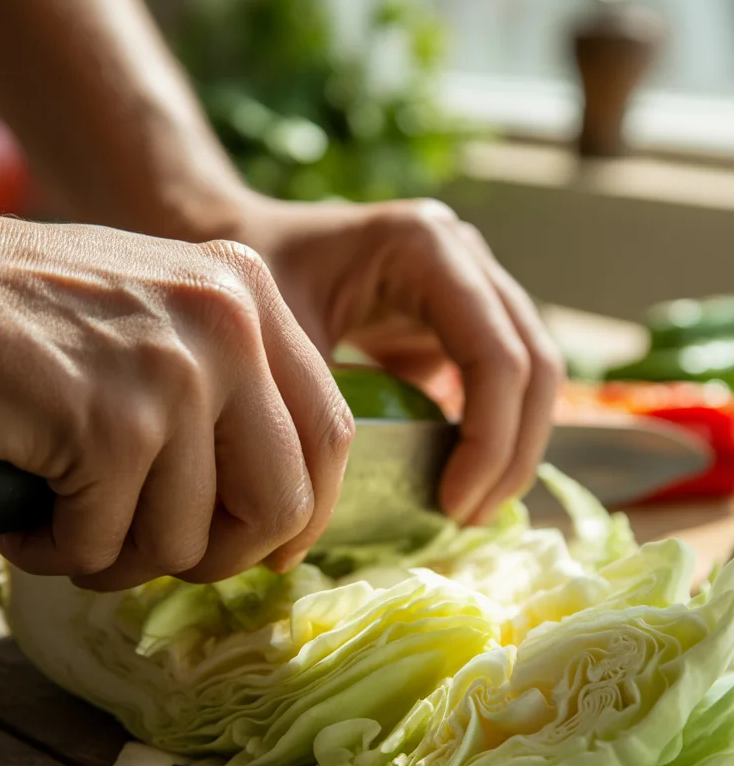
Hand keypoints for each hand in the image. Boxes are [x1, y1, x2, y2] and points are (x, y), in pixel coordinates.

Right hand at [0, 190, 351, 588]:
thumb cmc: (35, 316)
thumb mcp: (164, 317)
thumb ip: (231, 389)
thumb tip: (282, 510)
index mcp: (251, 296)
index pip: (330, 434)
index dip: (304, 512)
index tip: (269, 547)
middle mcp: (228, 328)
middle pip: (280, 503)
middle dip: (217, 557)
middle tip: (154, 551)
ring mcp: (173, 377)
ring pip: (186, 542)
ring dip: (119, 555)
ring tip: (67, 516)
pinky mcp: (111, 427)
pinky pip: (106, 546)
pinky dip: (59, 550)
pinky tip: (29, 513)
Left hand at [238, 194, 563, 524]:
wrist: (231, 252)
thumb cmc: (244, 287)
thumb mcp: (272, 342)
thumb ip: (313, 408)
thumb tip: (350, 503)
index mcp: (423, 246)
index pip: (494, 354)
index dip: (488, 438)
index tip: (452, 504)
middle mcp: (463, 257)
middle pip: (534, 365)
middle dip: (511, 453)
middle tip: (466, 519)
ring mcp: (470, 289)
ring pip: (532, 378)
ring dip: (511, 451)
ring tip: (465, 512)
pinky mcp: (459, 326)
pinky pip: (501, 386)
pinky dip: (490, 438)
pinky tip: (455, 486)